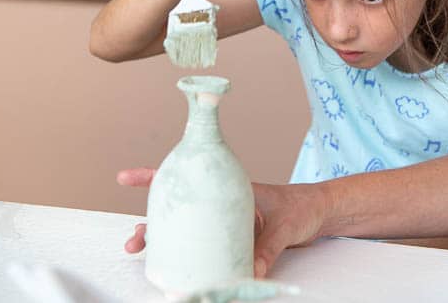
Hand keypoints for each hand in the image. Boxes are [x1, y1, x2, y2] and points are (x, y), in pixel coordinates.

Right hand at [116, 169, 327, 278]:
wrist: (321, 213)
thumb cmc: (303, 207)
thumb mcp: (285, 225)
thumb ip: (267, 249)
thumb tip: (249, 273)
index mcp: (231, 189)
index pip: (190, 175)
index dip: (155, 176)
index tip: (126, 178)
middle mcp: (222, 205)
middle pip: (179, 210)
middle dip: (152, 223)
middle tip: (135, 241)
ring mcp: (226, 224)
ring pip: (188, 230)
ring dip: (165, 242)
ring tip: (144, 256)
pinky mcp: (235, 241)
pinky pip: (206, 249)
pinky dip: (190, 257)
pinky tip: (178, 268)